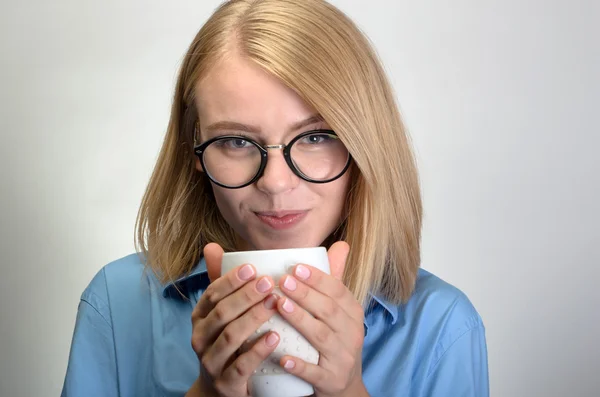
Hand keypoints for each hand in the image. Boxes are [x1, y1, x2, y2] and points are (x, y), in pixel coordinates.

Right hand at [189, 243, 280, 396]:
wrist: (221, 389)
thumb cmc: (227, 341)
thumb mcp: (221, 313)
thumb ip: (221, 282)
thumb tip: (212, 245)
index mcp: (200, 317)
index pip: (212, 293)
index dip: (231, 280)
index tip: (253, 267)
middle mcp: (200, 338)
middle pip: (222, 313)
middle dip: (245, 296)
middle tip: (269, 283)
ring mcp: (211, 361)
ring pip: (230, 336)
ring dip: (253, 318)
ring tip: (275, 304)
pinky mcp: (226, 382)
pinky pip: (241, 365)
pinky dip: (258, 350)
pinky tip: (275, 337)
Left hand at [275, 241, 367, 396]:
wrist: (344, 386)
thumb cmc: (336, 340)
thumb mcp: (340, 311)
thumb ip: (335, 280)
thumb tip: (340, 244)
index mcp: (353, 314)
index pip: (338, 291)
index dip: (317, 278)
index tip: (294, 267)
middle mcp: (352, 334)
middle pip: (329, 311)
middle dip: (305, 294)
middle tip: (282, 281)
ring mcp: (343, 359)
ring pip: (321, 337)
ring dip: (300, 320)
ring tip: (280, 305)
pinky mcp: (331, 381)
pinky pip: (315, 373)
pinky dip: (299, 365)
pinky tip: (282, 357)